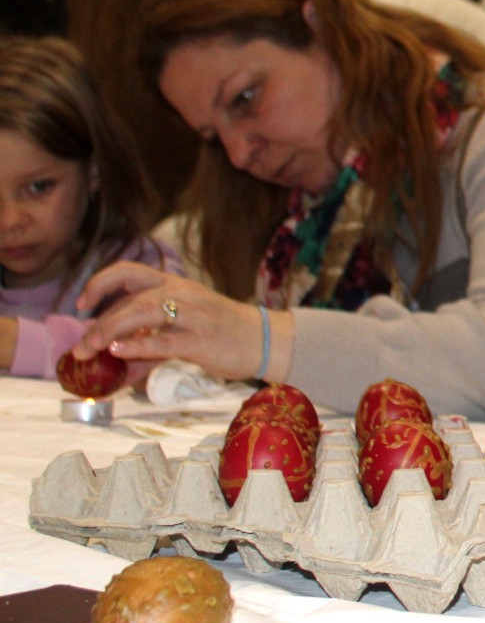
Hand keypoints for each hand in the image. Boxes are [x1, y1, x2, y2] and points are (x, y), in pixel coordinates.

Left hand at [73, 262, 289, 382]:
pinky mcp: (201, 341)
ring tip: (91, 349)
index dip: (99, 283)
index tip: (82, 303)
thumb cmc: (224, 331)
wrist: (266, 340)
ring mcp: (194, 316)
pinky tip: (118, 351)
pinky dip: (137, 345)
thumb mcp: (187, 318)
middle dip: (99, 321)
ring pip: (143, 313)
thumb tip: (114, 349)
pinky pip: (164, 341)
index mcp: (177, 284)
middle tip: (80, 345)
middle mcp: (183, 294)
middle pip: (131, 297)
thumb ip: (153, 328)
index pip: (129, 271)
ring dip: (110, 330)